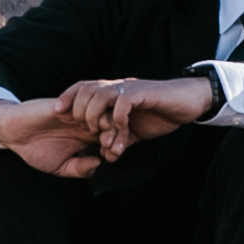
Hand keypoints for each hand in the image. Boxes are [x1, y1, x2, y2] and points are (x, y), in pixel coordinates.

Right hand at [0, 86, 111, 176]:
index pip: (112, 135)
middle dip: (117, 133)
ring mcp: (75, 111)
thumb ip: (79, 168)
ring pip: (103, 109)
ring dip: (106, 123)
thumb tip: (98, 163)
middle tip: (110, 146)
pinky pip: (84, 101)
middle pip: (114, 120)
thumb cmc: (36, 150)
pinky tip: (86, 128)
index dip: (118, 145)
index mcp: (87, 135)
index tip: (111, 157)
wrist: (13, 134)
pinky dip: (90, 113)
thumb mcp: (60, 167)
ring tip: (100, 138)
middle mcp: (85, 121)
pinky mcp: (64, 103)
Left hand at [77, 73, 219, 155]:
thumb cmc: (160, 114)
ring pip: (101, 94)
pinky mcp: (144, 94)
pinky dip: (119, 118)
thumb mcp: (135, 130)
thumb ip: (119, 139)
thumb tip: (106, 155)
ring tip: (100, 133)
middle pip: (86, 88)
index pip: (82, 87)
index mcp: (112, 92)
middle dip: (78, 109)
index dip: (67, 96)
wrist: (187, 103)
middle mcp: (118, 87)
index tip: (56, 112)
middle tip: (84, 130)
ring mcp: (130, 89)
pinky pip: (123, 103)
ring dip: (96, 115)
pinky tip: (122, 130)